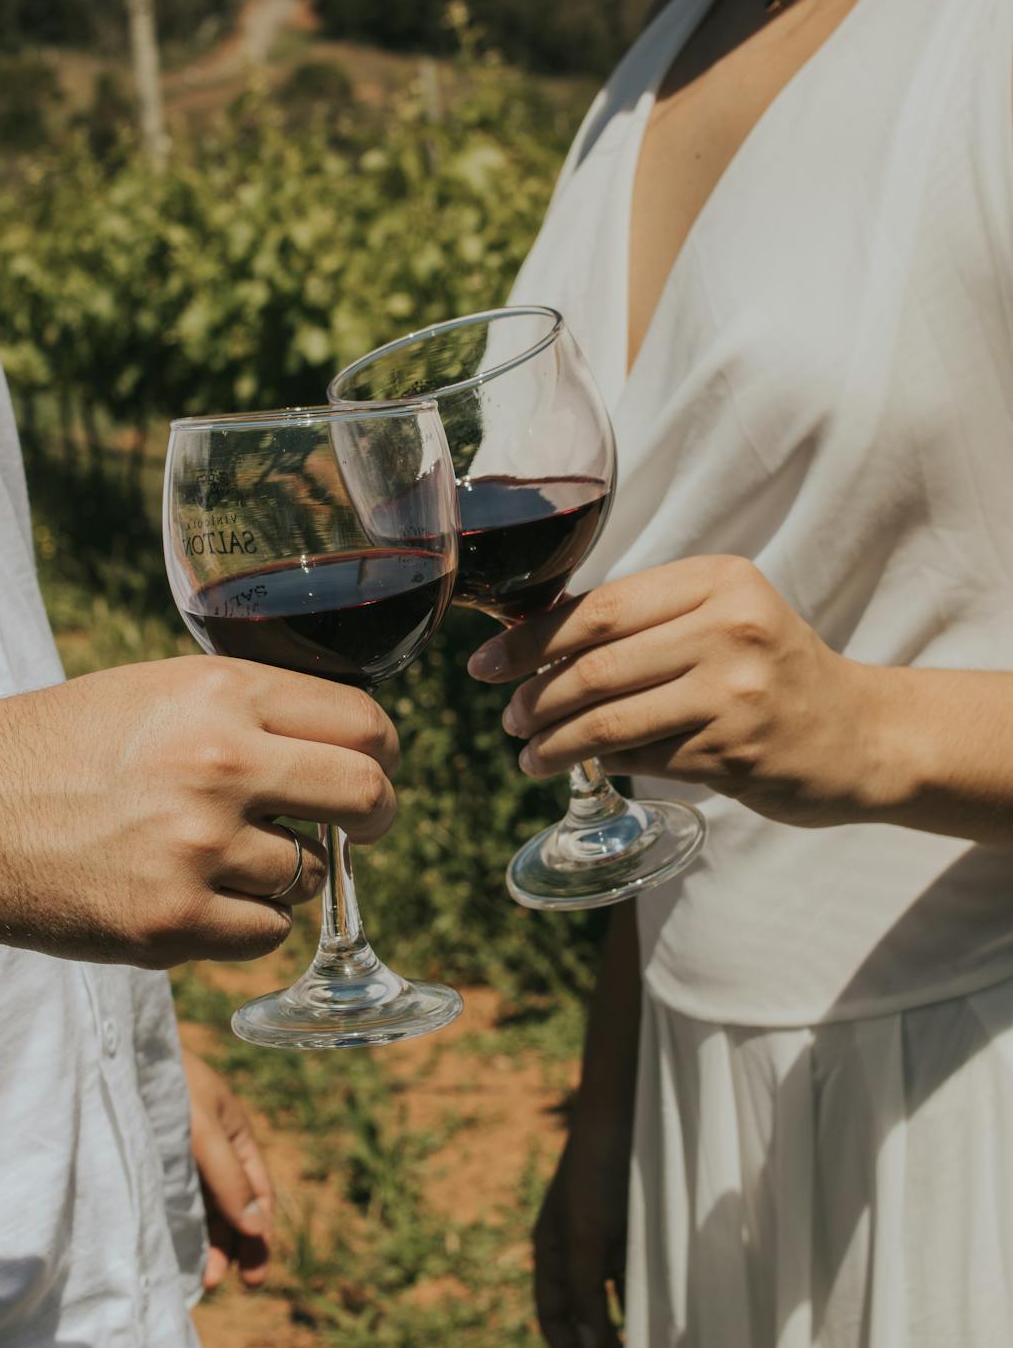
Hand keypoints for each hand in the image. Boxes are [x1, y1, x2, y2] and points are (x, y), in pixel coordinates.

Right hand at [0, 654, 399, 978]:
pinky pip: (267, 932)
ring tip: (218, 853)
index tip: (373, 766)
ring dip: (287, 872)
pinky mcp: (174, 923)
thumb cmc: (62, 745)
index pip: (365, 722)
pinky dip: (248, 921)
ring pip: (311, 875)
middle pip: (366, 797)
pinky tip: (198, 894)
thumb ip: (251, 710)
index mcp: (222, 692)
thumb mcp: (159, 690)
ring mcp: (199, 848)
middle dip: (375, 815)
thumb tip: (347, 743)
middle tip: (361, 825)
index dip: (382, 751)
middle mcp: (221, 764)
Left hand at [182, 1047, 272, 1291]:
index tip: (253, 1274)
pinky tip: (173, 1253)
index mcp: (238, 1136)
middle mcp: (216, 1151)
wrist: (120, 1054)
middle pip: (234, 1208)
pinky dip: (181, 1229)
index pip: (259, 1192)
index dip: (260, 1233)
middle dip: (233, 1247)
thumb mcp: (204, 1130)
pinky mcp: (158, 1163)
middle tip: (220, 1284)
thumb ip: (229, 1178)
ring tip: (198, 1279)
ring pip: (204, 1210)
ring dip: (206, 1245)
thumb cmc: (171, 1083)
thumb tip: (258, 1229)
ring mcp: (187, 1158)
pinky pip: (176, 1202)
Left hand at [470, 555, 886, 827]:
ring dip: (556, 741)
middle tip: (508, 717)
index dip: (532, 639)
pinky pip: (643, 758)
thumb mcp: (724, 618)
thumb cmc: (772, 672)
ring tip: (528, 753)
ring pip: (612, 718)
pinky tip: (582, 766)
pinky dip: (602, 762)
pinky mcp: (737, 754)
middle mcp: (731, 629)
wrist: (862, 735)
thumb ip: (646, 620)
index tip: (486, 664)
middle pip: (599, 664)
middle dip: (535, 695)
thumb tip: (535, 639)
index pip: (602, 607)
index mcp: (720, 581)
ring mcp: (737, 694)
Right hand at [534, 1113, 630, 1347]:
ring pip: (616, 1301)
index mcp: (550, 1250)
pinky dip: (649, 1301)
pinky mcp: (637, 1233)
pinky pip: (640, 1278)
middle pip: (585, 1316)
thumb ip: (586, 1288)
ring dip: (629, 1330)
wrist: (627, 1116)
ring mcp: (608, 1243)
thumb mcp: (584, 1232)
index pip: (553, 1315)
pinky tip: (667, 1318)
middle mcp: (577, 1251)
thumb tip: (591, 1344)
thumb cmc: (595, 1170)